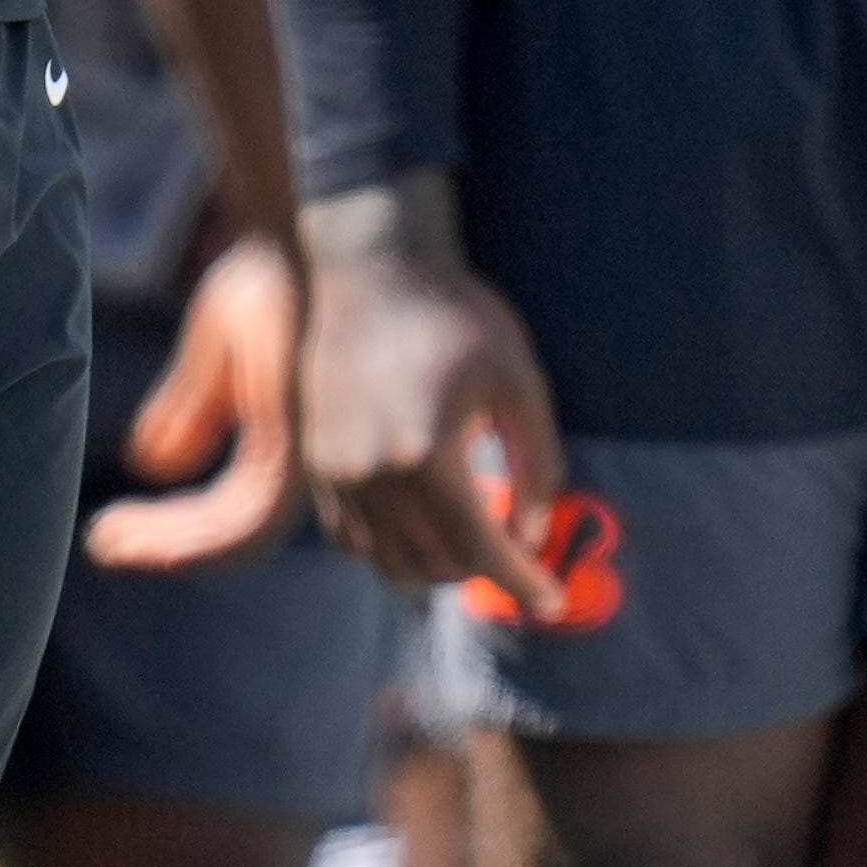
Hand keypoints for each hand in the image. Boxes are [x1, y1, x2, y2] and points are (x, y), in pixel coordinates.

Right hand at [88, 229, 309, 570]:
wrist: (311, 225)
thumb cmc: (275, 269)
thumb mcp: (218, 341)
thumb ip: (192, 407)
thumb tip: (152, 465)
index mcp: (298, 437)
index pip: (238, 514)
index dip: (177, 532)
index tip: (108, 536)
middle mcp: (315, 454)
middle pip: (238, 532)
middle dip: (170, 545)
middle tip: (104, 545)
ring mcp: (315, 451)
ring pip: (238, 532)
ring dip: (170, 544)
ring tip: (106, 542)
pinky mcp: (305, 442)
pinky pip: (244, 516)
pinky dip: (185, 530)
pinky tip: (125, 521)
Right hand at [298, 182, 573, 612]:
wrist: (370, 266)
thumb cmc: (456, 315)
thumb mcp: (521, 382)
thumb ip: (537, 464)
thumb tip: (536, 532)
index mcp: (426, 456)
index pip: (480, 550)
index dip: (522, 581)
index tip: (551, 600)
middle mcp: (371, 476)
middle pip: (434, 563)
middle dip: (483, 571)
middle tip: (517, 555)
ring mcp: (334, 473)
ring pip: (387, 561)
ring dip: (436, 566)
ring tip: (472, 544)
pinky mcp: (314, 464)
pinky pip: (351, 538)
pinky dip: (391, 548)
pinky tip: (423, 525)